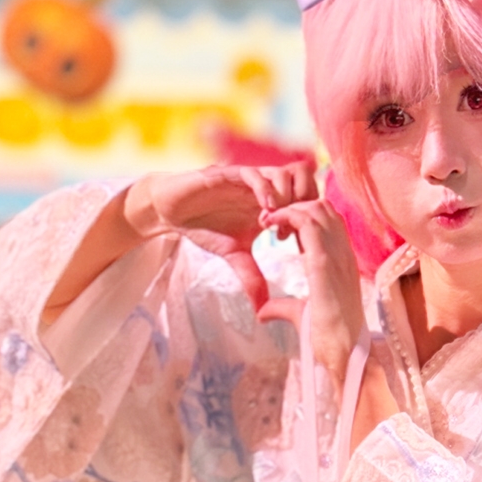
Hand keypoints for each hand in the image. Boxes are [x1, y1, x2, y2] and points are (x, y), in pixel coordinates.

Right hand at [126, 159, 315, 309]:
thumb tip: (262, 308)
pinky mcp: (229, 174)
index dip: (309, 221)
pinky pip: (255, 174)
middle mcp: (264, 187)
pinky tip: (265, 211)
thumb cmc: (205, 226)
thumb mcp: (233, 255)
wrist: (172, 211)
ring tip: (275, 225)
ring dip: (287, 198)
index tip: (299, 247)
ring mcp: (249, 179)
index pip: (307, 198)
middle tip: (292, 231)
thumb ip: (251, 276)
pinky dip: (265, 190)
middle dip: (306, 204)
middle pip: (304, 177)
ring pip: (285, 173)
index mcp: (271, 203)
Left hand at [258, 199, 365, 384]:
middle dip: (295, 205)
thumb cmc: (328, 338)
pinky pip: (308, 223)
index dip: (304, 215)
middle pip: (324, 206)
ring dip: (290, 207)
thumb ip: (283, 308)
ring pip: (317, 208)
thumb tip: (262, 313)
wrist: (343, 353)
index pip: (329, 220)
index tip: (281, 229)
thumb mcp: (301, 315)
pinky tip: (271, 225)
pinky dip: (287, 216)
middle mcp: (343, 253)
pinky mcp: (324, 263)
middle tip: (272, 222)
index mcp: (342, 261)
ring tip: (269, 221)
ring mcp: (337, 255)